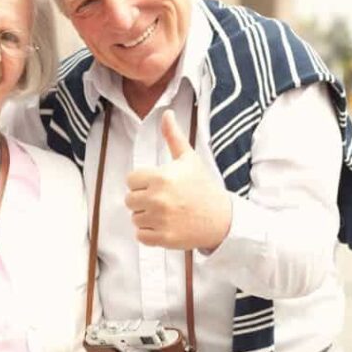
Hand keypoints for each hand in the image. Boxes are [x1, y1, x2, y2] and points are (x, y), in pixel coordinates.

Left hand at [124, 111, 231, 251]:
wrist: (222, 218)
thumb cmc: (203, 186)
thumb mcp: (189, 159)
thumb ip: (173, 137)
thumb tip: (166, 113)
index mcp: (161, 177)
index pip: (131, 180)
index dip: (143, 182)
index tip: (158, 184)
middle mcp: (158, 198)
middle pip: (130, 200)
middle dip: (143, 199)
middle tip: (162, 200)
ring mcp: (160, 220)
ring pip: (135, 218)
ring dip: (146, 217)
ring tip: (166, 213)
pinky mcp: (163, 238)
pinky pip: (141, 236)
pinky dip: (149, 233)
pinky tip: (164, 225)